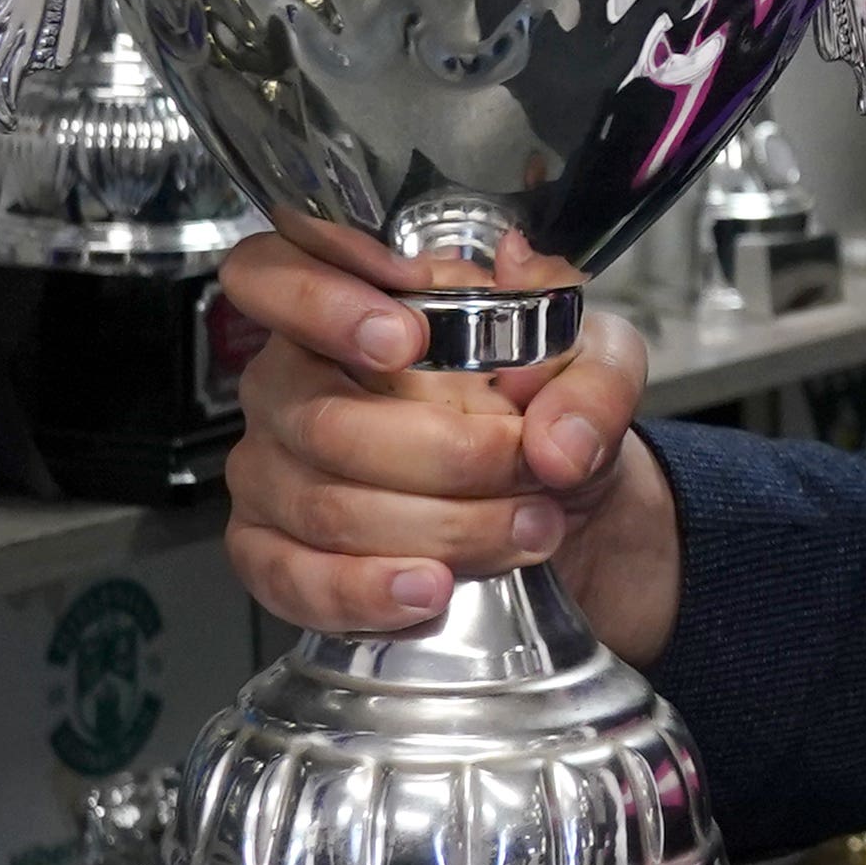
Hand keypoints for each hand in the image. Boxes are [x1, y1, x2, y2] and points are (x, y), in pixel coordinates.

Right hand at [220, 226, 678, 663]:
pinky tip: (429, 590)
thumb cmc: (544, 407)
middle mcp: (291, 381)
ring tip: (526, 528)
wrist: (554, 498)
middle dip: (449, 457)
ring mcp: (271, 469)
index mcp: (347, 303)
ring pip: (327, 507)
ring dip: (441, 529)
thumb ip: (588, 377)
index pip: (272, 272)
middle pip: (326, 421)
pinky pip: (293, 579)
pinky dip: (367, 592)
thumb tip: (556, 435)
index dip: (321, 301)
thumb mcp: (594, 363)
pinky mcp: (270, 551)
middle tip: (530, 468)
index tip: (405, 336)